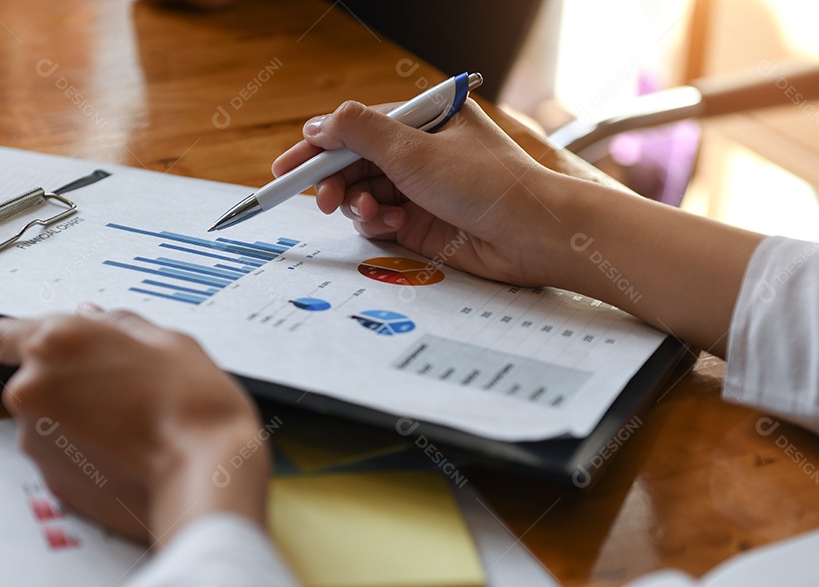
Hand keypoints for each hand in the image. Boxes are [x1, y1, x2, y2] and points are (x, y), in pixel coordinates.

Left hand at [0, 306, 269, 546]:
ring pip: (53, 423)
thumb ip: (119, 325)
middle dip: (74, 388)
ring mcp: (37, 438)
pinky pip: (64, 457)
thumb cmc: (191, 402)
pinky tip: (130, 453)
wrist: (203, 468)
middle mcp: (33, 388)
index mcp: (57, 341)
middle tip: (126, 395)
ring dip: (84, 422)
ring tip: (137, 427)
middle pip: (39, 382)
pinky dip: (89, 454)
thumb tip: (99, 320)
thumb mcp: (165, 340)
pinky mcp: (51, 479)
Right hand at [271, 100, 571, 288]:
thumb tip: (318, 125)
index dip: (318, 148)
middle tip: (322, 199)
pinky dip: (378, 224)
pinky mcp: (423, 223)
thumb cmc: (487, 183)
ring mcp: (421, 188)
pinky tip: (390, 225)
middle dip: (335, 180)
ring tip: (368, 212)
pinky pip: (381, 221)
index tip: (286, 169)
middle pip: (356, 163)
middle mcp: (421, 152)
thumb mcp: (414, 149)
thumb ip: (359, 133)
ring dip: (358, 204)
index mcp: (424, 120)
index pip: (357, 128)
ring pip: (365, 194)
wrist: (531, 234)